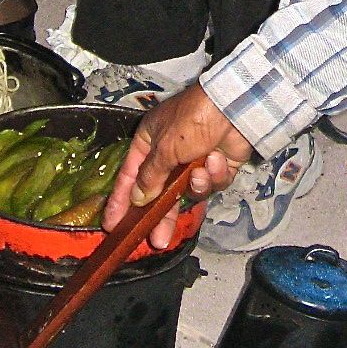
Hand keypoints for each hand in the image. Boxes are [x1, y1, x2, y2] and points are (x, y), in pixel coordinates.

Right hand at [102, 84, 251, 249]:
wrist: (234, 108)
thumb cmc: (192, 120)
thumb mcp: (165, 148)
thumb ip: (150, 176)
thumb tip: (137, 198)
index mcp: (150, 141)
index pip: (131, 176)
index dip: (122, 200)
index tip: (112, 224)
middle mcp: (170, 152)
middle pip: (161, 192)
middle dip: (163, 214)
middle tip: (158, 239)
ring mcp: (196, 160)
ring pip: (189, 190)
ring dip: (196, 185)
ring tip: (200, 174)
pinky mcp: (219, 166)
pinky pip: (212, 183)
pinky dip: (215, 174)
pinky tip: (217, 160)